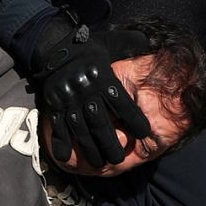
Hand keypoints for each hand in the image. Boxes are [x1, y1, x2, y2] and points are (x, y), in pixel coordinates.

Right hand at [32, 17, 150, 167]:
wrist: (53, 46)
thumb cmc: (87, 48)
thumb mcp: (113, 42)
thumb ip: (132, 44)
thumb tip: (152, 42)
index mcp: (102, 77)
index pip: (122, 104)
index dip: (134, 120)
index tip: (145, 134)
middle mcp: (86, 91)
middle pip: (101, 124)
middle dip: (111, 144)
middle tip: (118, 159)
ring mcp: (68, 100)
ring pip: (80, 130)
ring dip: (89, 150)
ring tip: (99, 163)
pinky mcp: (53, 105)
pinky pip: (57, 127)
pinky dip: (61, 144)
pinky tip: (66, 159)